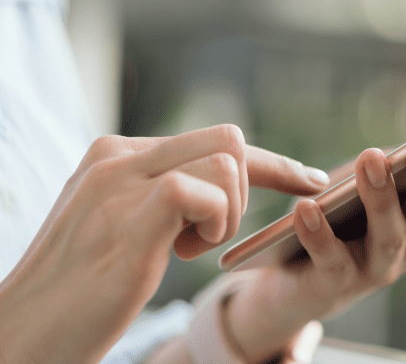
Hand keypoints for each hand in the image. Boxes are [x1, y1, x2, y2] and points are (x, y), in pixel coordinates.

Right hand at [0, 124, 327, 363]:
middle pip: (228, 139)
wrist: (22, 333)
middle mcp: (119, 156)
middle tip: (211, 236)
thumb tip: (219, 186)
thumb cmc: (79, 289)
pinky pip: (206, 189)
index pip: (211, 140)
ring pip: (226, 159)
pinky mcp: (130, 215)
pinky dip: (216, 221)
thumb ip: (161, 195)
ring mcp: (121, 181)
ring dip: (229, 211)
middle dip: (251, 188)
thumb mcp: (121, 225)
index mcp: (118, 154)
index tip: (310, 181)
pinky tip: (184, 251)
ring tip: (187, 247)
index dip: (271, 163)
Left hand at [224, 120, 405, 362]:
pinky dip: (320, 233)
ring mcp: (379, 270)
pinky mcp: (335, 285)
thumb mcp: (378, 179)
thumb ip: (403, 162)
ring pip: (390, 237)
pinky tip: (306, 207)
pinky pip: (332, 260)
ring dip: (381, 197)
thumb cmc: (346, 213)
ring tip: (369, 158)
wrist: (297, 276)